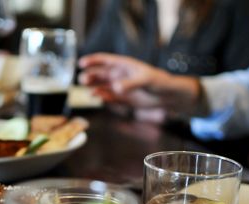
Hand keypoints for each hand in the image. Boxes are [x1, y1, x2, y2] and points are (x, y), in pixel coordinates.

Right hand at [78, 53, 201, 113]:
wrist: (167, 96)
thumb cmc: (158, 82)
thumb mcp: (145, 80)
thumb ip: (130, 83)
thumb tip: (115, 87)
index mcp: (123, 65)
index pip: (104, 60)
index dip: (92, 60)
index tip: (81, 63)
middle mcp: (118, 75)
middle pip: (99, 73)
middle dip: (90, 75)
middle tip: (83, 80)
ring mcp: (119, 87)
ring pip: (101, 85)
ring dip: (93, 87)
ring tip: (88, 91)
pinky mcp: (121, 99)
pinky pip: (108, 97)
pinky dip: (101, 97)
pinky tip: (97, 98)